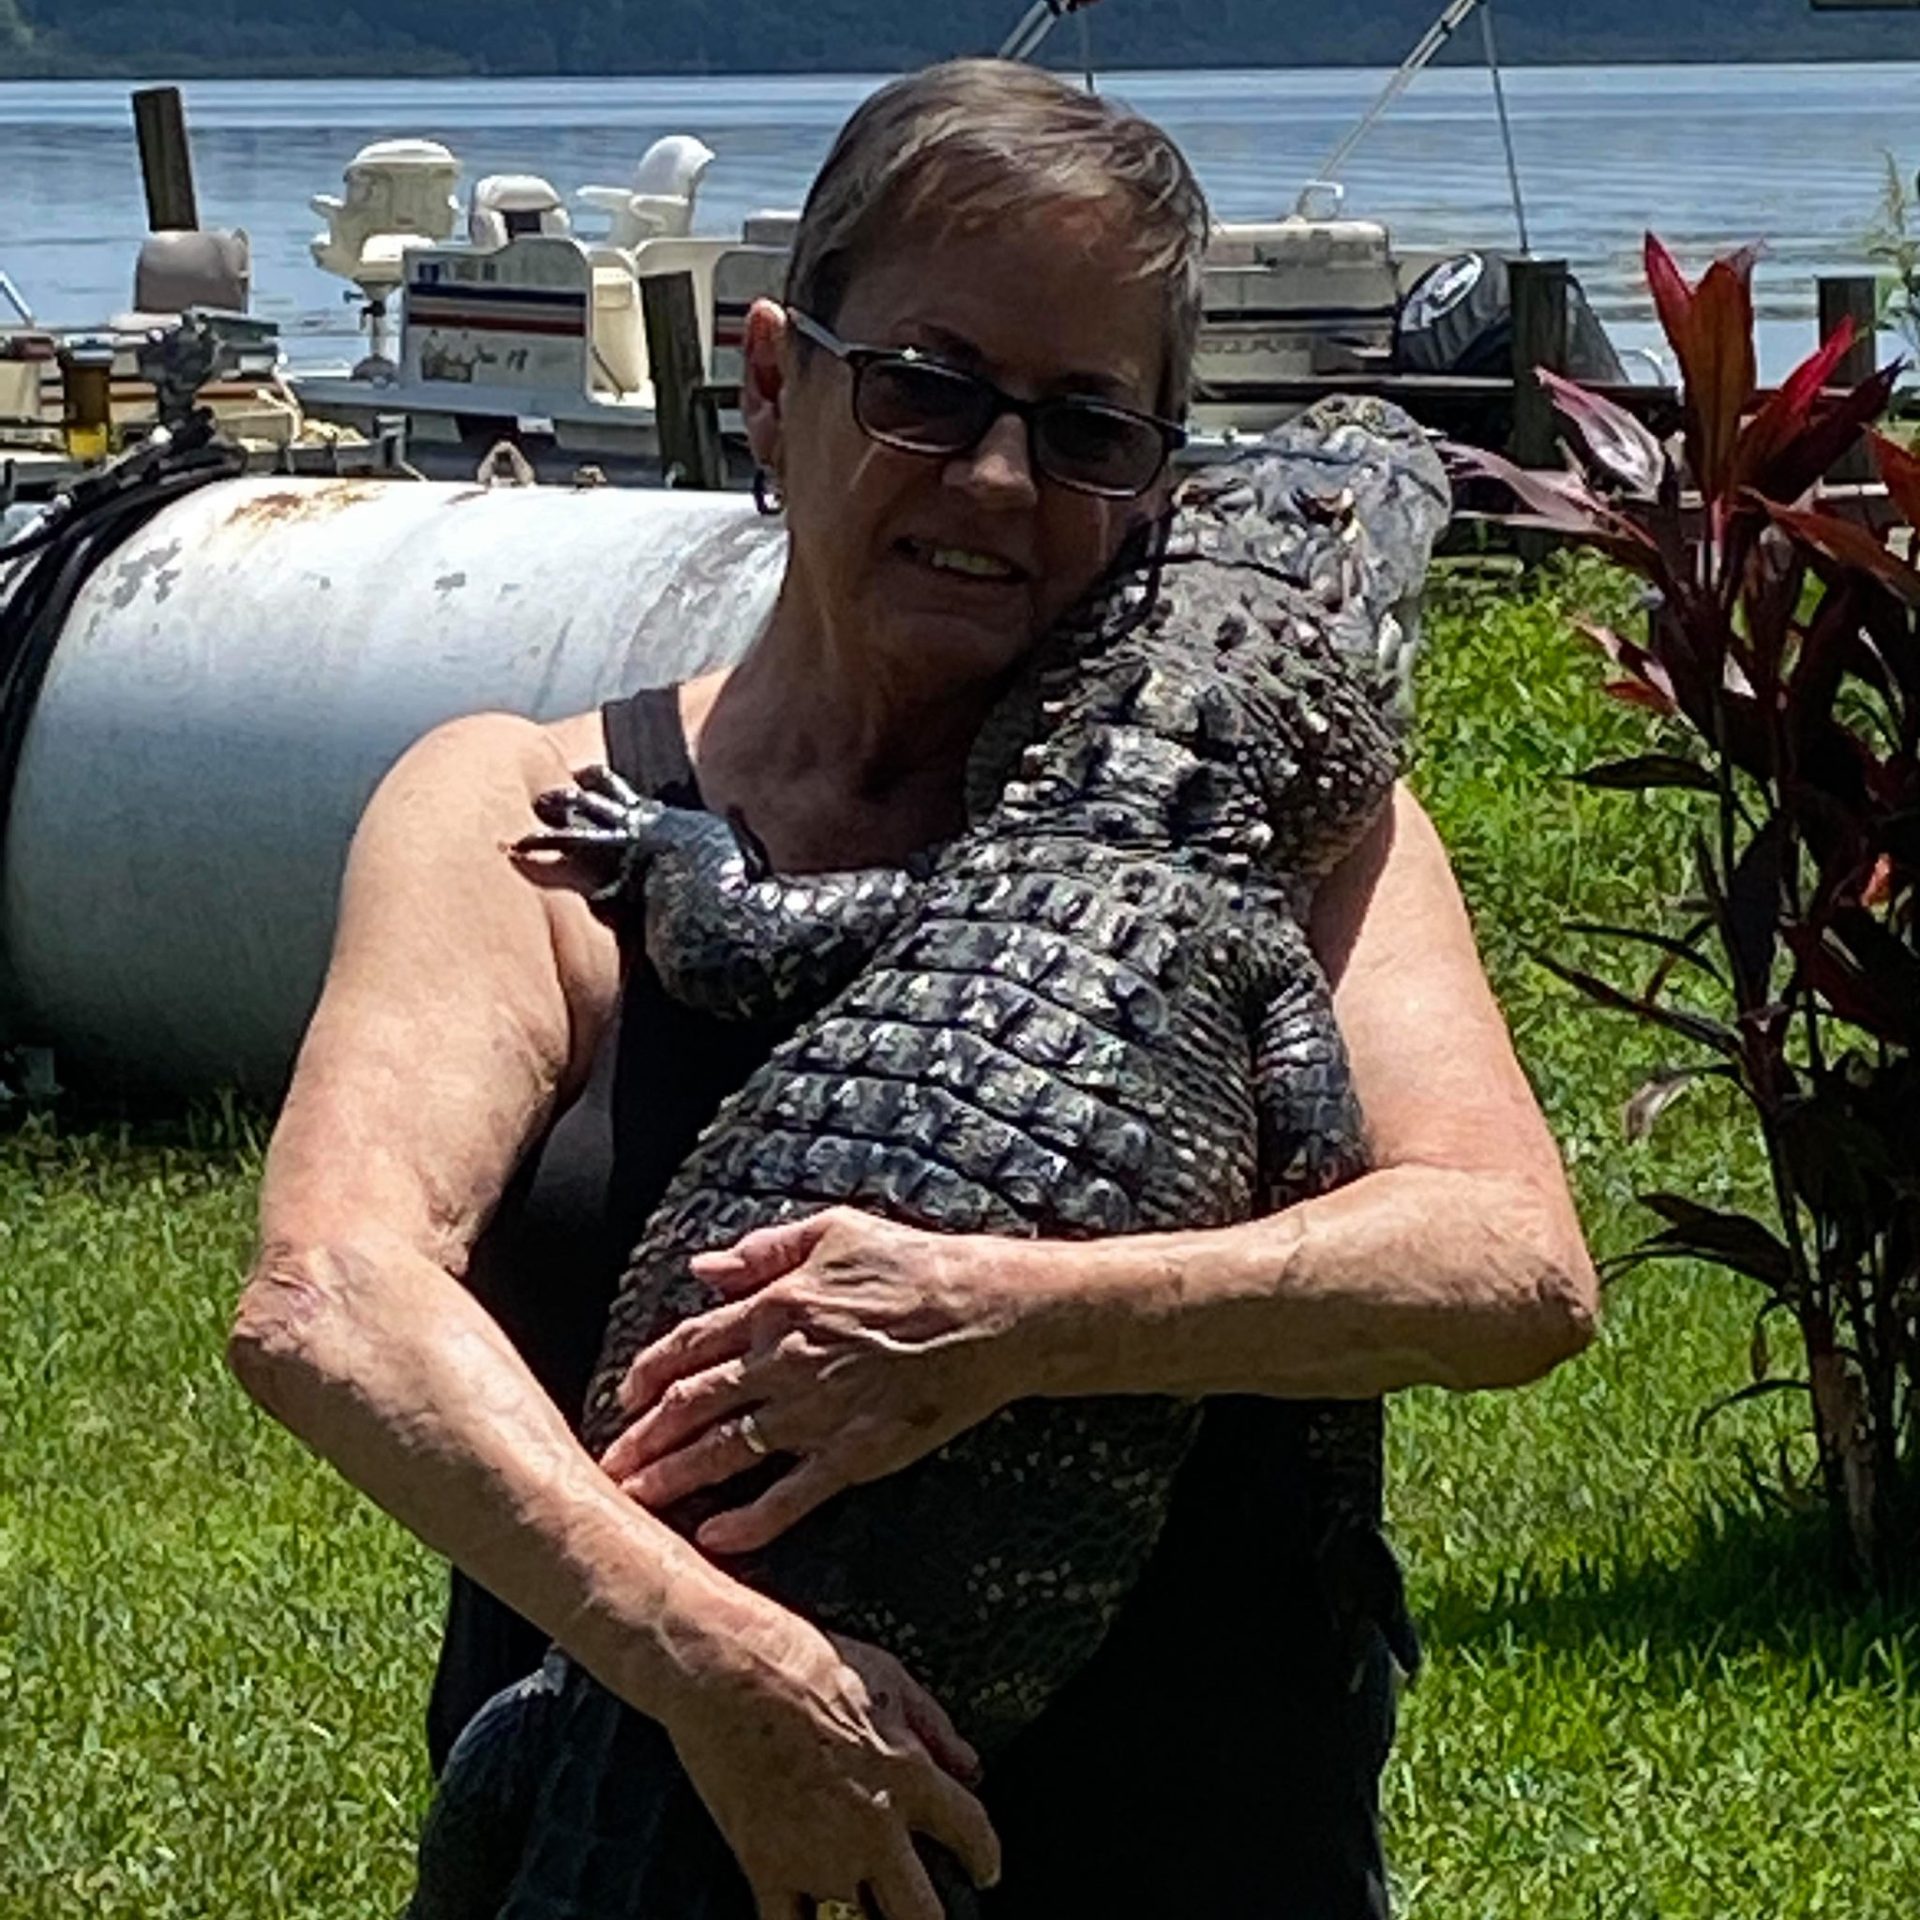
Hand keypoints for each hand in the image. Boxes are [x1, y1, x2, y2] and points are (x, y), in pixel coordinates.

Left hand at [601, 1209, 1033, 1553]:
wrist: (987, 1312)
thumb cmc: (916, 1264)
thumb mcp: (835, 1231)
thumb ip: (764, 1250)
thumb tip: (703, 1267)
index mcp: (776, 1305)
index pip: (691, 1343)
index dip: (649, 1372)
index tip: (623, 1397)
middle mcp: (784, 1362)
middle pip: (692, 1405)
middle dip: (643, 1438)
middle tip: (607, 1466)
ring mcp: (816, 1413)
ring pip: (725, 1452)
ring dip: (673, 1478)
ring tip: (633, 1501)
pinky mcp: (853, 1454)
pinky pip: (789, 1495)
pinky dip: (749, 1520)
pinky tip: (714, 1537)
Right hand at [669, 1617, 999, 1919]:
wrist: (728, 1669)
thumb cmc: (803, 1661)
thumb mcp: (889, 1676)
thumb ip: (935, 1727)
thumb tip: (967, 1765)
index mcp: (908, 1774)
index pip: (971, 1834)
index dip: (985, 1859)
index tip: (984, 1871)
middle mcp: (871, 1827)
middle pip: (921, 1915)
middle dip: (929, 1919)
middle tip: (924, 1910)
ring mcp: (818, 1856)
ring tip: (868, 1911)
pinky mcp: (767, 1867)